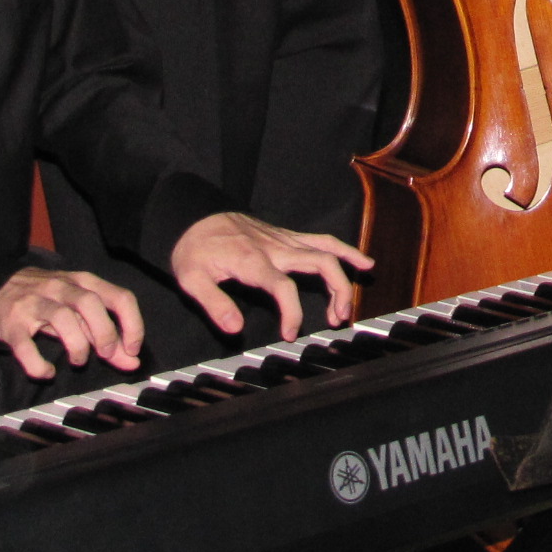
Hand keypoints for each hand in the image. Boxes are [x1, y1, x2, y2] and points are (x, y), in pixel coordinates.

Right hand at [0, 265, 144, 380]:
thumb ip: (107, 335)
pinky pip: (25, 345)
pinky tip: (47, 372)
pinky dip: (38, 364)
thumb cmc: (49, 302)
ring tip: (78, 360)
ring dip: (77, 345)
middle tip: (106, 354)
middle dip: (105, 332)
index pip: (119, 296)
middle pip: (91, 303)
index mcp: (84, 282)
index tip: (132, 350)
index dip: (132, 325)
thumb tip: (132, 362)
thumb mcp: (80, 312)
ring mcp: (34, 302)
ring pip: (62, 318)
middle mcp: (61, 287)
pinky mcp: (12, 324)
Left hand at [170, 211, 374, 340]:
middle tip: (337, 319)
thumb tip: (235, 329)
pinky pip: (320, 240)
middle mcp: (274, 248)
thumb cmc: (193, 249)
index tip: (289, 334)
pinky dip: (343, 250)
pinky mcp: (285, 236)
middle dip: (336, 290)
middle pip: (319, 262)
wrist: (194, 216)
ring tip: (351, 300)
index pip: (283, 287)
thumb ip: (215, 304)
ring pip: (325, 249)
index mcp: (253, 260)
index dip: (292, 313)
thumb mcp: (192, 279)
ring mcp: (283, 239)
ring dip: (345, 272)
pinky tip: (360, 261)